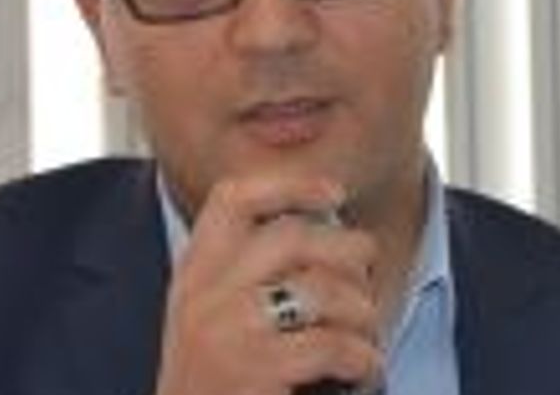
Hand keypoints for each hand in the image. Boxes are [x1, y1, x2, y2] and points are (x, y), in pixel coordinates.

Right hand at [153, 174, 381, 394]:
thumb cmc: (215, 390)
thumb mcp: (212, 322)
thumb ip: (248, 279)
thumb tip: (335, 240)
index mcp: (191, 275)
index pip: (233, 199)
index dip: (290, 185)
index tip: (333, 194)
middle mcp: (202, 296)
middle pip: (293, 237)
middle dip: (347, 255)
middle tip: (366, 284)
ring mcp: (226, 332)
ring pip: (322, 289)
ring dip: (363, 313)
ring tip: (368, 338)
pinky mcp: (255, 372)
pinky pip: (334, 344)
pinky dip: (364, 357)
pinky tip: (364, 370)